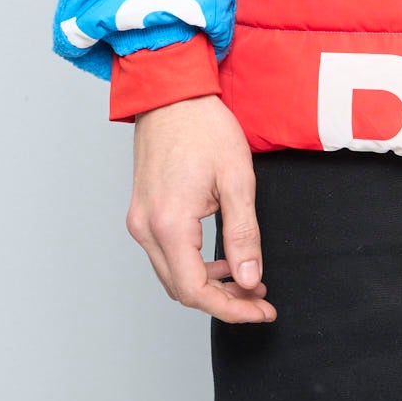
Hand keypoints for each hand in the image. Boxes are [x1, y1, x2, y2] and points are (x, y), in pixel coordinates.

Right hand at [124, 93, 276, 323]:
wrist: (172, 92)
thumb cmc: (204, 127)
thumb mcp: (237, 179)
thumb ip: (243, 234)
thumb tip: (250, 279)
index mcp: (169, 224)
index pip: (196, 291)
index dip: (232, 308)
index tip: (262, 309)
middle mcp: (146, 229)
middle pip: (181, 289)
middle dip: (224, 301)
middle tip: (260, 298)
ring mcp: (139, 220)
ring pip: (172, 275)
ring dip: (209, 284)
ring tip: (246, 278)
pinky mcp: (141, 211)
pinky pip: (166, 254)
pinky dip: (193, 264)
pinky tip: (220, 258)